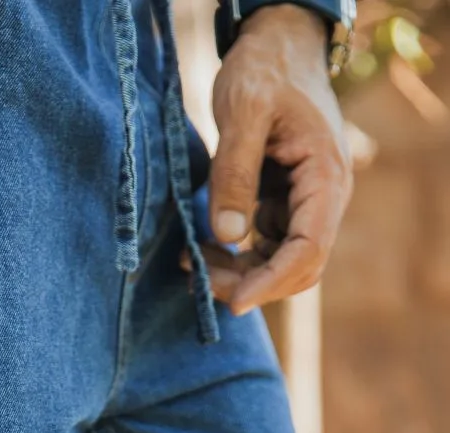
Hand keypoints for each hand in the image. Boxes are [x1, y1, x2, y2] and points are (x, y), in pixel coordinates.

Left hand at [189, 3, 351, 314]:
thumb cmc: (264, 70)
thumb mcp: (243, 111)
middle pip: (298, 266)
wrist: (277, 46)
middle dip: (250, 282)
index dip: (272, 281)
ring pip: (279, 263)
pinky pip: (265, 247)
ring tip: (192, 263)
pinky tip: (202, 251)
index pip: (309, 248)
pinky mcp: (284, 206)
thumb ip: (234, 172)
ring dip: (239, 274)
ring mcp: (305, 204)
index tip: (234, 302)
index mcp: (326, 175)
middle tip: (199, 278)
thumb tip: (228, 235)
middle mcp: (324, 197)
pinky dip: (235, 259)